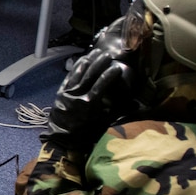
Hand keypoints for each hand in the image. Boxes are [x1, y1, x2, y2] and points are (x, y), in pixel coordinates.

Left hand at [46, 27, 141, 155]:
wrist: (62, 141)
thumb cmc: (86, 134)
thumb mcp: (103, 123)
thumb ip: (118, 111)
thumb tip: (136, 104)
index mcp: (89, 104)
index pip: (102, 84)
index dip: (110, 74)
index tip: (118, 66)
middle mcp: (77, 95)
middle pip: (90, 75)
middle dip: (99, 63)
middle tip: (108, 54)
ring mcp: (66, 93)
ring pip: (77, 74)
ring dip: (87, 62)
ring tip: (94, 52)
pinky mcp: (59, 94)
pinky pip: (68, 78)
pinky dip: (74, 69)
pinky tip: (80, 61)